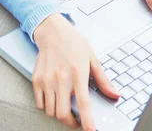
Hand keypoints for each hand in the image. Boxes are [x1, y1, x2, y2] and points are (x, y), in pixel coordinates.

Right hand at [32, 13, 119, 129]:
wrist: (53, 31)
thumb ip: (103, 79)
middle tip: (77, 120)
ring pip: (51, 111)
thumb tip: (114, 94)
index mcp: (77, 73)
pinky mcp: (37, 79)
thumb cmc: (73, 43)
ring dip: (59, 114)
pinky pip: (40, 103)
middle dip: (71, 122)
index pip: (83, 104)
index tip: (89, 130)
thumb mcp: (92, 58)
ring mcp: (47, 79)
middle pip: (63, 113)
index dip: (87, 121)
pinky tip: (54, 98)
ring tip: (65, 106)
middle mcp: (61, 78)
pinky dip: (47, 106)